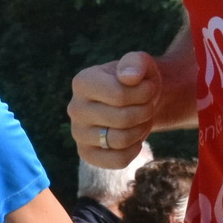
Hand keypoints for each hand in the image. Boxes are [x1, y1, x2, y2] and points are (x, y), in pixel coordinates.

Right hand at [68, 50, 162, 167]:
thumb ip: (136, 63)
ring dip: (141, 129)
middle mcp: (75, 108)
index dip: (144, 94)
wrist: (136, 101)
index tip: (148, 87)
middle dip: (145, 111)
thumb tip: (128, 77)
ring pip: (120, 140)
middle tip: (148, 105)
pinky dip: (134, 149)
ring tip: (142, 119)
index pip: (119, 96)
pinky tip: (135, 137)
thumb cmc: (137, 81)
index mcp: (82, 82)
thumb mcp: (141, 64)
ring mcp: (78, 133)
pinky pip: (118, 160)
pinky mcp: (86, 154)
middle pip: (122, 119)